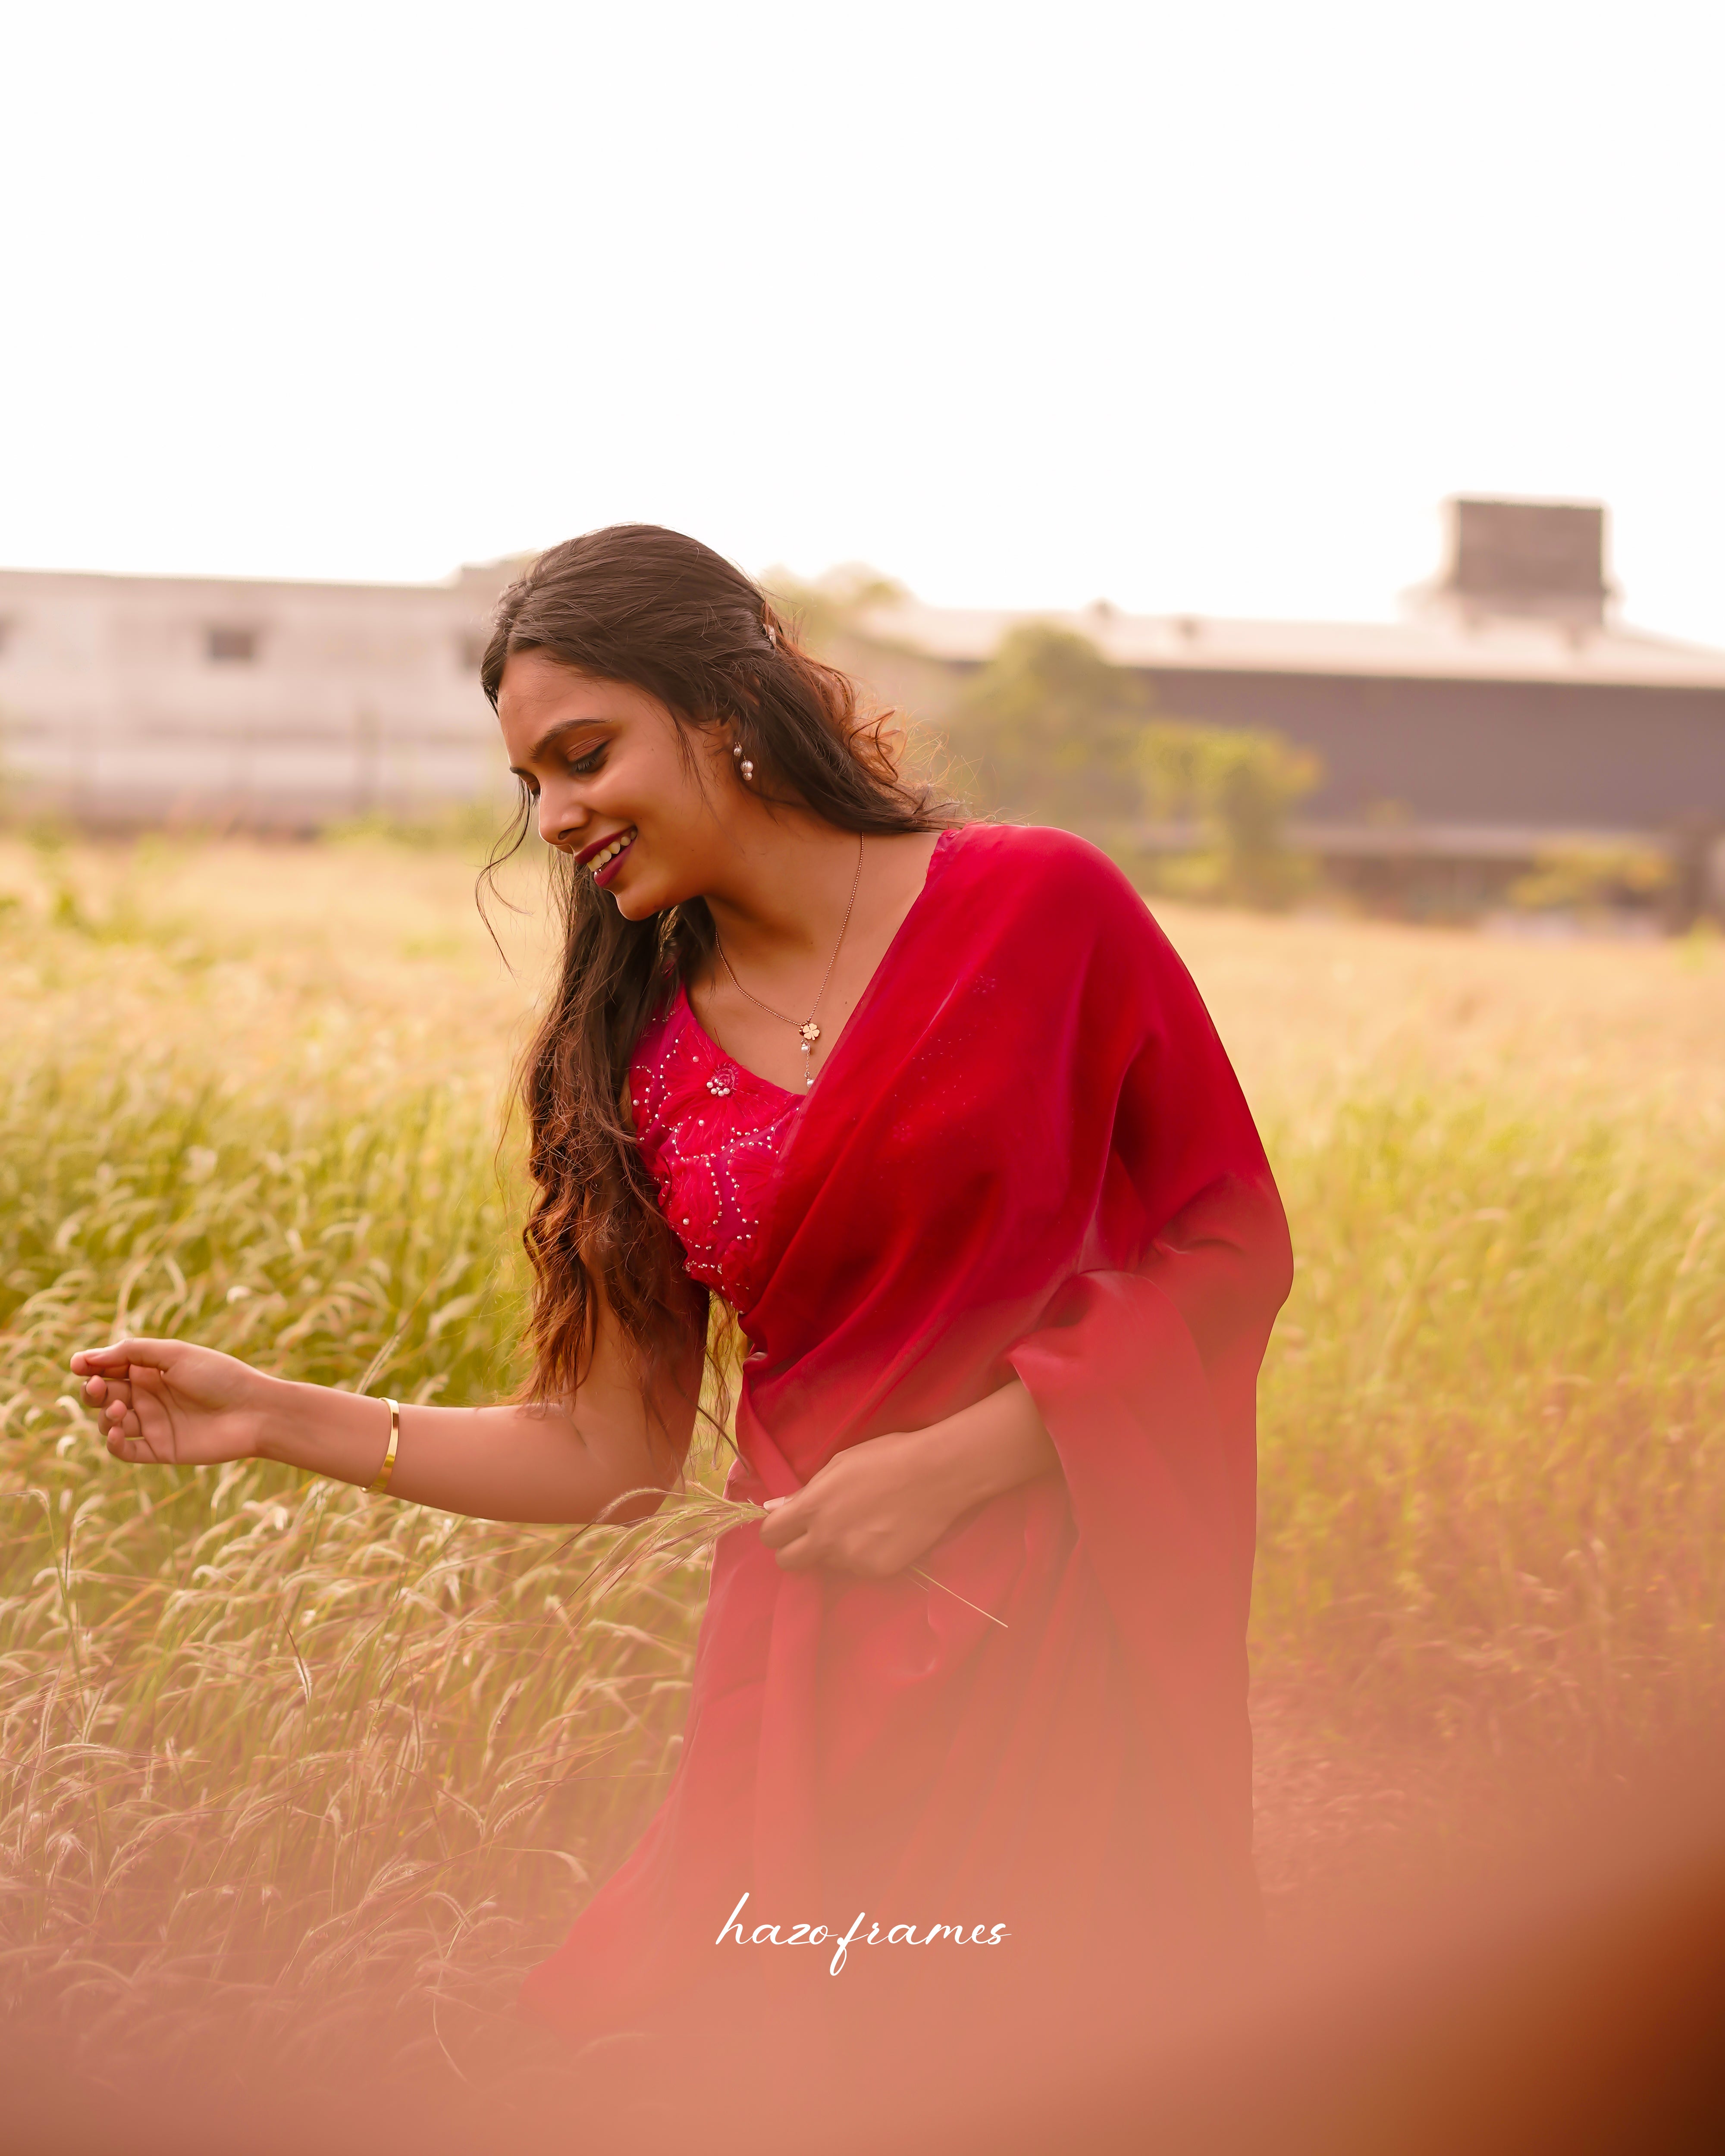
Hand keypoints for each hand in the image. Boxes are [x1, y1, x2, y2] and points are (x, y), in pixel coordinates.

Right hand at [69, 1338, 273, 1467]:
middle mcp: (149, 1396)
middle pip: (104, 1395)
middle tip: (97, 1386)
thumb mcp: (175, 1354)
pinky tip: (116, 1432)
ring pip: (109, 1423)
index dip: (90, 1366)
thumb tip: (88, 1357)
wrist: (255, 1410)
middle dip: (92, 1390)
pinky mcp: (161, 1449)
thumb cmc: (220, 1376)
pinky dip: (114, 1443)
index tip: (78, 1364)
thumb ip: (132, 1352)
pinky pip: (126, 1451)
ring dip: (105, 1416)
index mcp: (152, 1370)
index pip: (109, 1368)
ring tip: (119, 1409)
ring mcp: (154, 1424)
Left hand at [757, 1430, 967, 1578]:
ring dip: (835, 1549)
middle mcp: (826, 1539)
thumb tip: (774, 1508)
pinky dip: (864, 1554)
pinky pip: (858, 1568)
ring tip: (864, 1523)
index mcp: (812, 1508)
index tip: (788, 1525)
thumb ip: (804, 1492)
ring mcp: (852, 1559)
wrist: (937, 1475)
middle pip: (788, 1562)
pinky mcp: (877, 1571)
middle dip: (795, 1550)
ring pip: (827, 1563)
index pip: (770, 1535)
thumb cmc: (886, 1458)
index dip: (777, 1530)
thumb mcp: (838, 1465)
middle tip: (816, 1534)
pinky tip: (883, 1532)